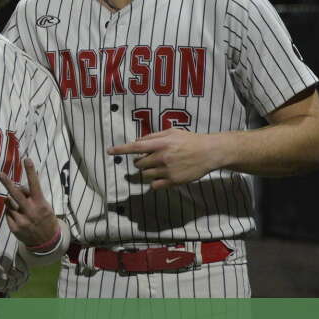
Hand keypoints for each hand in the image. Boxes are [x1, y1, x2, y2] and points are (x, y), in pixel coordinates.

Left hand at [0, 158, 58, 247]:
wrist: (46, 242)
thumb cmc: (45, 219)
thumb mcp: (45, 206)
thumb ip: (33, 197)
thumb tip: (19, 188)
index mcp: (40, 204)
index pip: (35, 185)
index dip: (31, 172)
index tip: (27, 159)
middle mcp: (30, 211)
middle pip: (16, 194)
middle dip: (7, 183)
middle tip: (0, 174)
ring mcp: (21, 220)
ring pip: (9, 204)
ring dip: (12, 202)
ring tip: (20, 208)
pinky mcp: (14, 228)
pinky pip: (8, 214)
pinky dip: (11, 212)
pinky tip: (18, 217)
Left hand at [107, 129, 223, 189]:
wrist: (209, 152)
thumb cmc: (190, 140)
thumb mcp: (172, 132)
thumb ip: (154, 137)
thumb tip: (138, 142)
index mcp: (161, 144)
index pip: (135, 147)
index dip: (120, 149)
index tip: (109, 151)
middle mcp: (162, 157)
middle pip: (139, 164)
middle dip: (141, 162)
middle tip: (151, 159)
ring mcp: (167, 171)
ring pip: (145, 175)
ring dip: (147, 172)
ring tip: (160, 166)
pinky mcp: (173, 181)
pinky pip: (154, 185)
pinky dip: (155, 182)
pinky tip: (163, 176)